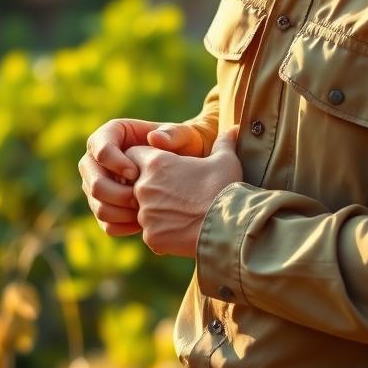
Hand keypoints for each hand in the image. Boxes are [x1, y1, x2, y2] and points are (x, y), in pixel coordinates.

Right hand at [78, 118, 204, 235]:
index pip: (99, 149)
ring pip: (97, 205)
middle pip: (93, 181)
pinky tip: (142, 223)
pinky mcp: (104, 206)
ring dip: (120, 212)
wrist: (182, 170)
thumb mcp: (184, 137)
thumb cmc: (182, 146)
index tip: (136, 174)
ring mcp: (97, 184)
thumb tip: (154, 137)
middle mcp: (96, 159)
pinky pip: (105, 223)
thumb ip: (174, 134)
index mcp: (111, 134)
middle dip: (117, 193)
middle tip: (140, 198)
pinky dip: (122, 226)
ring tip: (144, 211)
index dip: (115, 163)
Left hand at [124, 126, 241, 257]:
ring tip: (183, 214)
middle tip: (175, 193)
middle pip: (135, 184)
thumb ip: (223, 142)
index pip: (133, 155)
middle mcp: (143, 188)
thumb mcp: (226, 160)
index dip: (145, 160)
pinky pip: (152, 233)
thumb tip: (234, 130)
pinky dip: (164, 232)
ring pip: (143, 211)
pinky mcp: (151, 237)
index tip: (161, 167)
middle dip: (151, 188)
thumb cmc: (226, 188)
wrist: (229, 226)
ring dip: (157, 212)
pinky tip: (184, 231)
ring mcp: (145, 214)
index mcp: (156, 163)